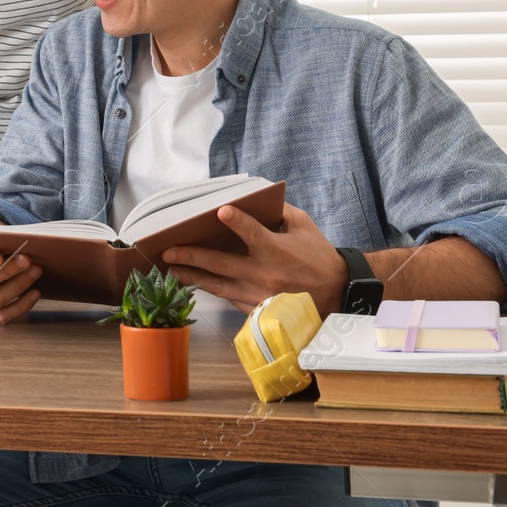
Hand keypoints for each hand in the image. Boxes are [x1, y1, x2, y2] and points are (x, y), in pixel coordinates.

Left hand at [162, 203, 347, 314]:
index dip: (238, 222)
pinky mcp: (259, 308)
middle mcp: (266, 274)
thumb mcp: (303, 225)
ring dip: (193, 277)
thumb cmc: (318, 254)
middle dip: (193, 256)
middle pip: (223, 264)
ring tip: (171, 269)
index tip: (221, 211)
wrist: (336, 292)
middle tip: (169, 250)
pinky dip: (211, 289)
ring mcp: (260, 294)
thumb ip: (278, 210)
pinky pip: (229, 297)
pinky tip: (193, 282)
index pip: (255, 234)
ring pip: (219, 286)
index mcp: (279, 251)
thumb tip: (253, 198)